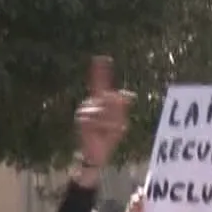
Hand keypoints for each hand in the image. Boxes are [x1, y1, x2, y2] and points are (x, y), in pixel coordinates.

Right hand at [74, 56, 129, 174]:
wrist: (97, 153)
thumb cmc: (108, 137)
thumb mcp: (120, 121)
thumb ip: (122, 106)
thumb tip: (128, 93)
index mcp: (99, 101)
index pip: (100, 83)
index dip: (101, 70)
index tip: (102, 58)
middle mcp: (90, 103)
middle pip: (107, 97)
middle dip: (117, 111)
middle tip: (118, 124)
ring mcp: (85, 111)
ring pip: (105, 110)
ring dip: (112, 123)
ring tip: (109, 132)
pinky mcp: (83, 119)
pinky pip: (100, 120)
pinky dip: (106, 128)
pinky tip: (102, 134)